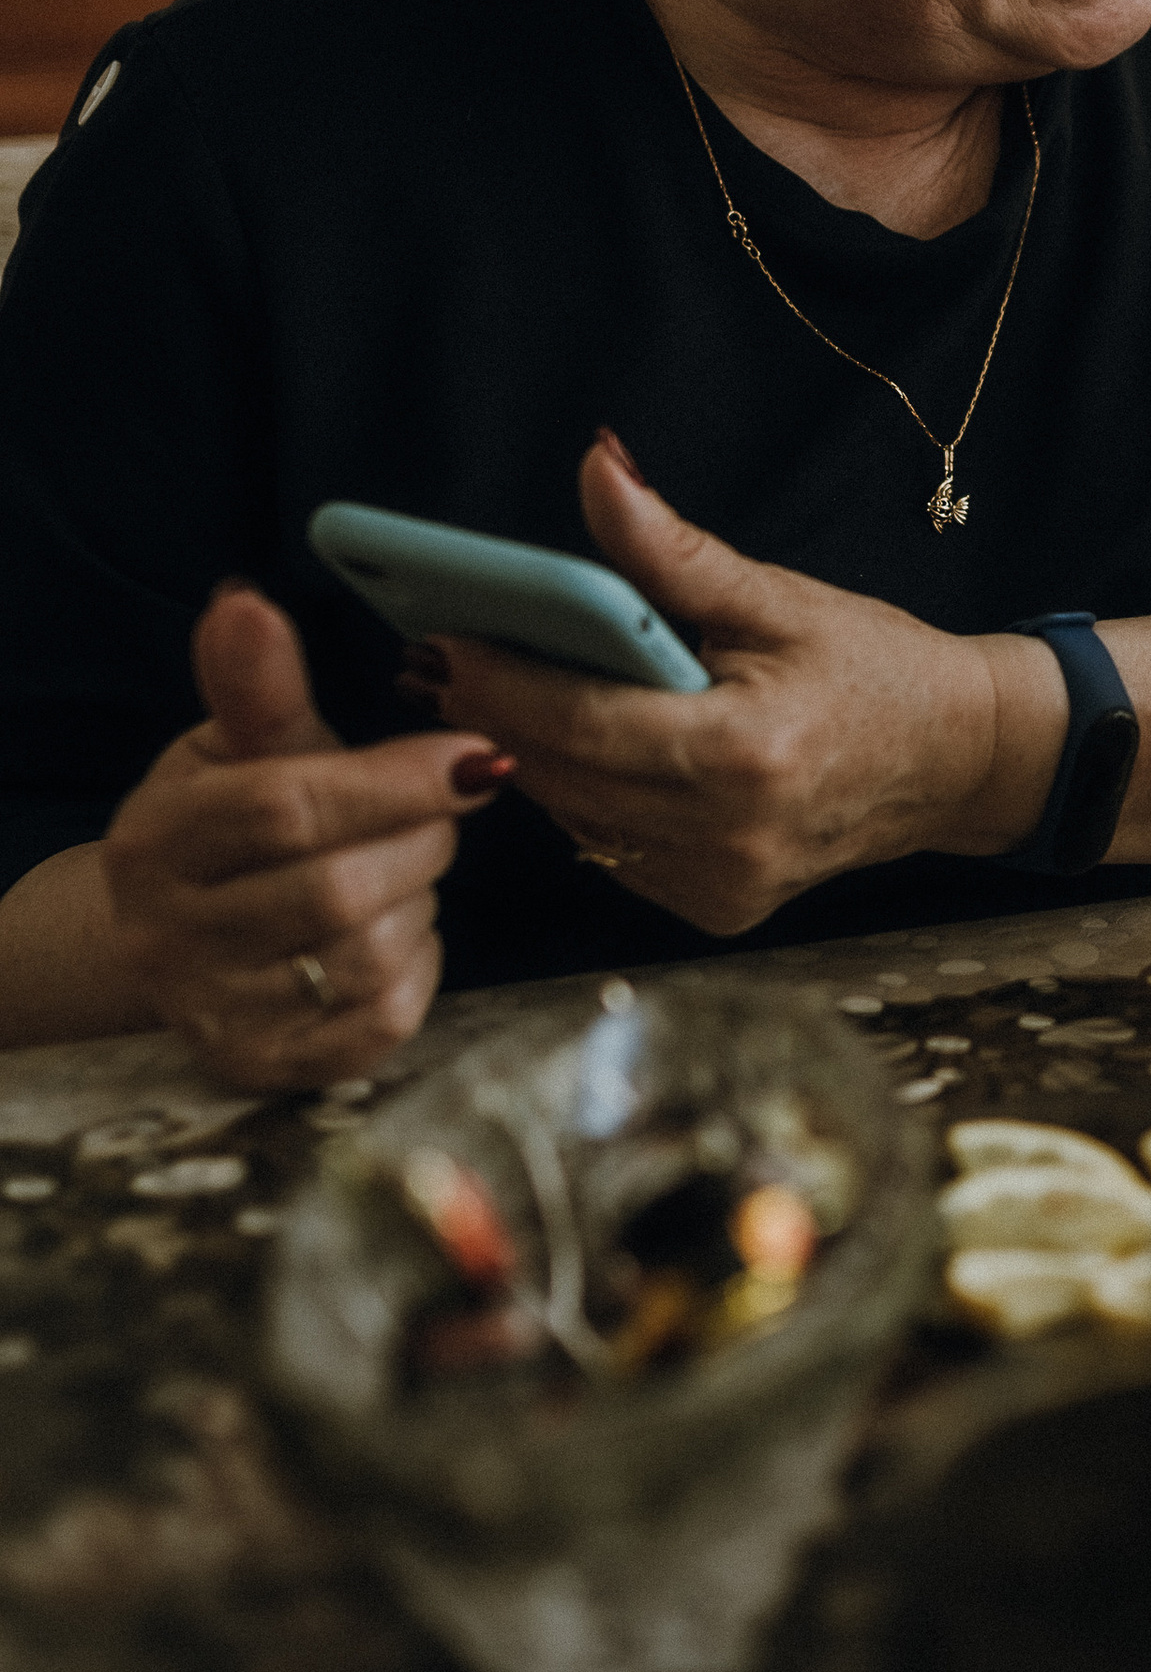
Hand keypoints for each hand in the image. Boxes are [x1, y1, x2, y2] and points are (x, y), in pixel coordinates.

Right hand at [99, 587, 502, 1086]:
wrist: (183, 936)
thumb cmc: (231, 821)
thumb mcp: (237, 745)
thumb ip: (258, 686)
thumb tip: (246, 603)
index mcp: (156, 840)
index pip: (284, 807)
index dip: (393, 779)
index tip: (474, 751)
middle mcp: (169, 936)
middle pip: (337, 888)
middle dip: (422, 838)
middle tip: (445, 808)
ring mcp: (217, 1013)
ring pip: (369, 954)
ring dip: (421, 899)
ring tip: (407, 866)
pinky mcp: (270, 1068)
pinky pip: (385, 1018)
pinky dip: (419, 965)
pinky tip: (402, 930)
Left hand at [414, 437, 1052, 934]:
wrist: (957, 760)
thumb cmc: (874, 668)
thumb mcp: (776, 597)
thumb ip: (670, 549)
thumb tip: (597, 470)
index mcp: (744, 755)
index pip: (581, 721)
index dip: (498, 681)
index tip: (437, 636)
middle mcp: (728, 836)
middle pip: (563, 772)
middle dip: (494, 713)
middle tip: (435, 655)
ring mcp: (720, 884)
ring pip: (576, 816)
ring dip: (532, 754)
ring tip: (488, 689)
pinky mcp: (715, 908)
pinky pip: (611, 849)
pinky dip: (586, 796)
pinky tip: (578, 746)